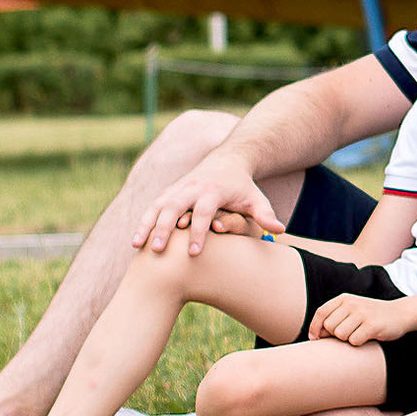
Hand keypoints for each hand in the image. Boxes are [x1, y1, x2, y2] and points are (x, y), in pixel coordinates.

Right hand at [134, 150, 282, 257]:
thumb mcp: (257, 198)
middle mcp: (192, 187)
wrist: (227, 161)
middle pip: (175, 206)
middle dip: (165, 228)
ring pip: (158, 205)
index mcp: (213, 190)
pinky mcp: (169, 191)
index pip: (204, 212)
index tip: (194, 253)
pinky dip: (143, 221)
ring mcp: (178, 188)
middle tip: (158, 251)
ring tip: (137, 246)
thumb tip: (280, 230)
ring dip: (147, 224)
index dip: (200, 232)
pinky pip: (153, 206)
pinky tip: (136, 241)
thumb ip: (266, 214)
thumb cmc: (243, 187)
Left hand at [309, 293, 410, 345]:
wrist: (400, 314)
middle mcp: (352, 303)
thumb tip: (315, 335)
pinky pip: (354, 340)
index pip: (321, 313)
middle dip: (336, 335)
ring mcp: (362, 313)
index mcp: (344, 298)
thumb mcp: (352, 311)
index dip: (314, 328)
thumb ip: (334, 319)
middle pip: (329, 327)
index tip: (314, 338)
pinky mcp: (372, 325)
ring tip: (359, 333)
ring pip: (340, 335)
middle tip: (350, 332)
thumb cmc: (371, 317)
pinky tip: (368, 337)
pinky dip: (359, 342)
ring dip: (348, 339)